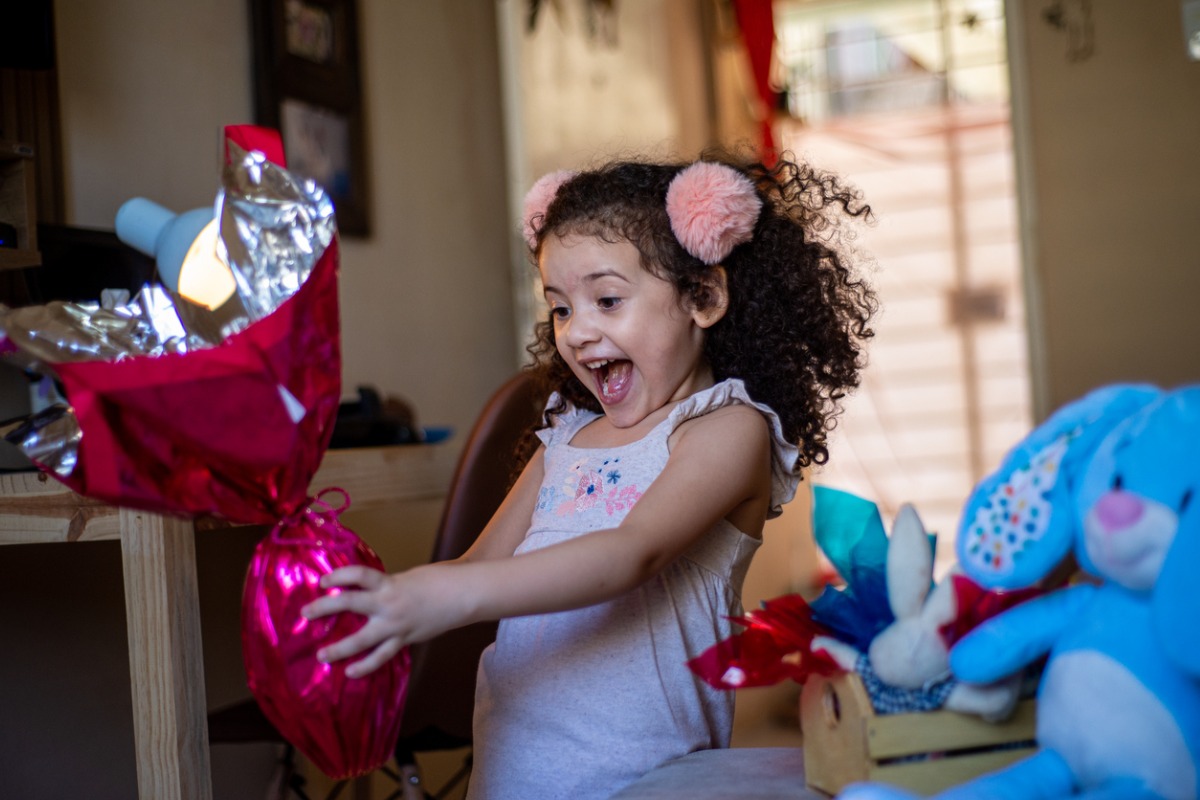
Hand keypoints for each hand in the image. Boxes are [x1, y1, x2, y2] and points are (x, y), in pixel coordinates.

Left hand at [301, 561, 469, 677]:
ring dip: (340, 648)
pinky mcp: (405, 639)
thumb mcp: (408, 577)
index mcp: (389, 583)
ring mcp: (396, 624)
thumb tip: (370, 593)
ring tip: (322, 655)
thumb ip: (388, 587)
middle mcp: (388, 603)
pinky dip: (366, 666)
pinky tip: (351, 672)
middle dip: (325, 607)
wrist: (463, 595)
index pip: (358, 575)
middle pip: (349, 603)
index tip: (322, 581)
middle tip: (306, 612)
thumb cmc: (439, 580)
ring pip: (362, 640)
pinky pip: (382, 656)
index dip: (338, 576)